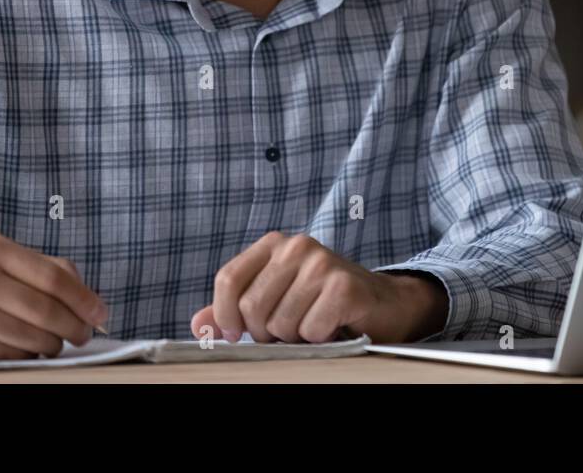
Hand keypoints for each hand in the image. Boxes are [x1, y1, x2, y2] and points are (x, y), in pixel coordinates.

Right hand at [0, 234, 107, 359]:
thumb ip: (43, 269)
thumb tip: (88, 298)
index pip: (54, 276)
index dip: (84, 298)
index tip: (100, 312)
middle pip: (47, 310)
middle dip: (75, 326)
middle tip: (84, 334)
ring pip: (33, 337)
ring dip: (53, 344)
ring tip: (55, 342)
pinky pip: (12, 355)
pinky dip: (28, 355)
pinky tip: (26, 348)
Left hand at [189, 232, 447, 343]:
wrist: (383, 303)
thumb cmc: (324, 302)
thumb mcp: (275, 300)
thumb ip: (235, 310)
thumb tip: (199, 324)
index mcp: (274, 243)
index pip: (228, 279)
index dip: (225, 314)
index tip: (236, 333)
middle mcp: (297, 246)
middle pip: (252, 307)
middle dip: (267, 331)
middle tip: (289, 328)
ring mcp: (322, 263)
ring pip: (280, 323)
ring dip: (296, 336)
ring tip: (314, 323)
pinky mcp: (344, 286)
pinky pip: (311, 330)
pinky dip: (320, 338)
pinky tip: (333, 325)